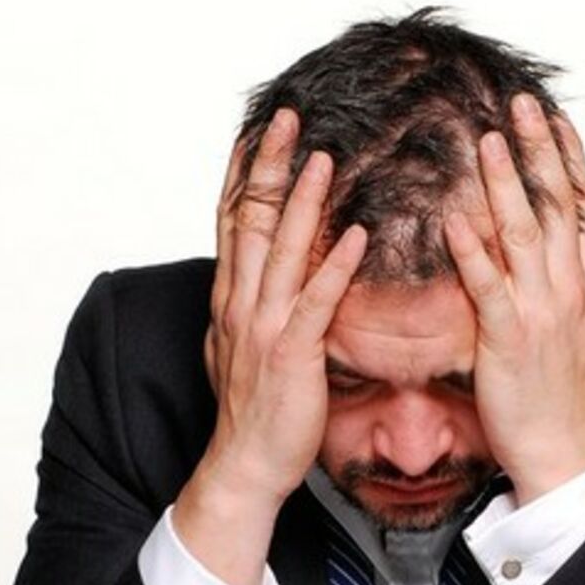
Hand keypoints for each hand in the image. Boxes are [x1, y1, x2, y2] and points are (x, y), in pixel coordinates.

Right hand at [172, 110, 365, 584]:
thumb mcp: (240, 352)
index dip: (244, 176)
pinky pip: (315, 302)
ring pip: (281, 252)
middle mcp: (241, 306)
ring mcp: (264, 328)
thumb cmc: (252, 415)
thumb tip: (252, 286)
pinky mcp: (291, 355)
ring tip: (324, 157)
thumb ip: (248, 312)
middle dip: (270, 167)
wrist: (245, 466)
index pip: (232, 224)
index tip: (258, 132)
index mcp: (230, 302)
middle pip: (251, 222)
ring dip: (303, 202)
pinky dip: (333, 267)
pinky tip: (354, 235)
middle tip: (289, 118)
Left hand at [442, 93, 584, 503]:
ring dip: (504, 184)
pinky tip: (454, 219)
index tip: (552, 119)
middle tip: (517, 106)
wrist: (563, 447)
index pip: (584, 206)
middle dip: (537, 151)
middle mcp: (572, 288)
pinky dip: (472, 251)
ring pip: (523, 234)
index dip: (568, 158)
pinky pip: (488, 286)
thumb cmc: (572, 396)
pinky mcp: (509, 338)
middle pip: (556, 205)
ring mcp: (542, 311)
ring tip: (486, 143)